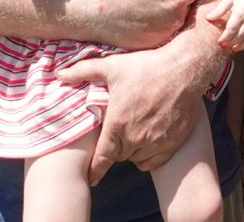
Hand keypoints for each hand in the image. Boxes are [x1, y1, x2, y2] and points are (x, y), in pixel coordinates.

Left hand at [56, 47, 204, 183]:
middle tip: (115, 137)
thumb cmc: (147, 66)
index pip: (102, 158)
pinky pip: (154, 162)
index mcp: (118, 123)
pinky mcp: (172, 143)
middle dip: (114, 150)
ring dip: (131, 152)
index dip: (95, 170)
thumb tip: (59, 74)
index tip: (90, 177)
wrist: (184, 69)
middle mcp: (136, 137)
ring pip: (136, 159)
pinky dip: (148, 157)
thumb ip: (83, 71)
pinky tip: (147, 143)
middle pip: (119, 157)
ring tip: (131, 137)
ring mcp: (155, 142)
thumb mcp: (112, 66)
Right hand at [85, 0, 198, 49]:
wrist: (97, 10)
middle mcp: (177, 18)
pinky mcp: (153, 44)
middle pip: (185, 7)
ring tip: (147, 7)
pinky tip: (141, 20)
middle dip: (176, 1)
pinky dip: (155, 28)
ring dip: (167, 15)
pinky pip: (161, 34)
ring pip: (174, 22)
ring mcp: (165, 34)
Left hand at [203, 0, 243, 50]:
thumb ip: (219, 10)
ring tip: (235, 48)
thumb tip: (207, 18)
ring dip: (243, 46)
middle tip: (225, 46)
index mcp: (240, 12)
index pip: (231, 30)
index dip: (225, 38)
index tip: (219, 42)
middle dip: (231, 43)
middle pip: (240, 37)